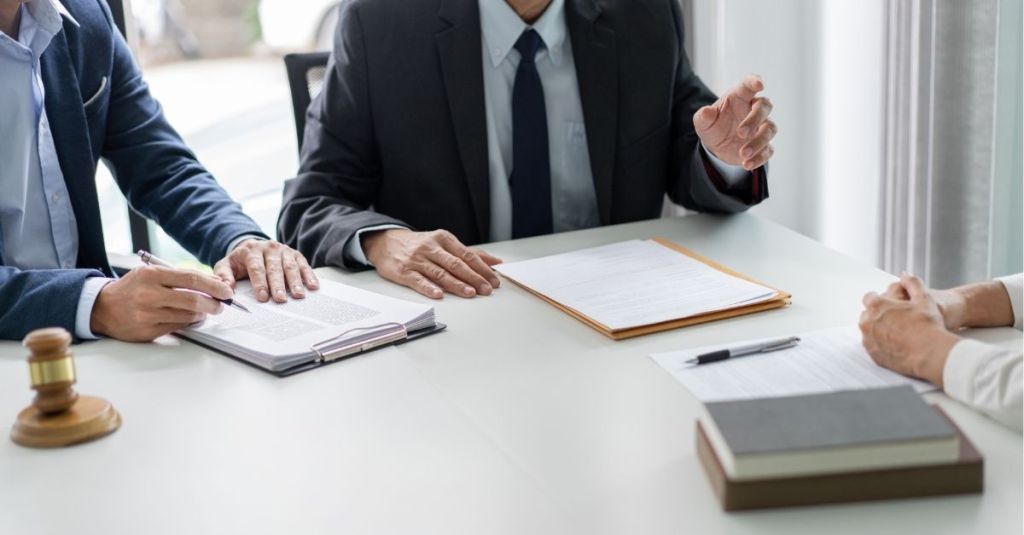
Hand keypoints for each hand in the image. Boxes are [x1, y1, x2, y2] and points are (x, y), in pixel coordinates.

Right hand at [90, 265, 230, 341]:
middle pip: (192, 300)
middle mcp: (149, 295)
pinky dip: (188, 322)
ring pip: (187, 316)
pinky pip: (177, 327)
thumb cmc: (131, 288)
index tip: (226, 290)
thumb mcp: (151, 273)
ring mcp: (147, 315)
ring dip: (202, 314)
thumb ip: (180, 277)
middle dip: (213, 303)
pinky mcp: (147, 332)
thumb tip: (213, 282)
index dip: (213, 285)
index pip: (191, 279)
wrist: (102, 308)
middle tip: (221, 304)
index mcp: (151, 275)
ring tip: (204, 310)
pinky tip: (189, 318)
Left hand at [214, 239, 318, 302]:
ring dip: (295, 281)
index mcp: (250, 250)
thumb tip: (225, 288)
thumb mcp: (226, 265)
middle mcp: (269, 247)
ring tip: (298, 295)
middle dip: (278, 284)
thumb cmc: (240, 262)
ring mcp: (284, 250)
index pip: (256, 268)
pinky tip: (313, 286)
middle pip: (274, 268)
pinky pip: (303, 264)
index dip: (260, 283)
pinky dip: (309, 275)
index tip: (263, 297)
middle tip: (281, 299)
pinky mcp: (295, 254)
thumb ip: (223, 275)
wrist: (253, 248)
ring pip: (290, 266)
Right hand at [363, 229, 501, 298]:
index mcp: (443, 239)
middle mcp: (431, 248)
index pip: (467, 255)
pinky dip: (428, 287)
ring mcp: (416, 260)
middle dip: (473, 277)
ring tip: (470, 293)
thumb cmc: (420, 245)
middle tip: (487, 289)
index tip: (494, 280)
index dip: (482, 268)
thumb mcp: (444, 243)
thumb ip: (470, 253)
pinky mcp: (403, 271)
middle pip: (456, 264)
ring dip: (456, 284)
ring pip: (440, 273)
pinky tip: (438, 294)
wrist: (385, 242)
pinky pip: (418, 280)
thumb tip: (496, 262)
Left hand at [693, 74, 776, 170]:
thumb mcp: (703, 122)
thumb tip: (706, 112)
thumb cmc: (713, 125)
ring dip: (758, 142)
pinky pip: (768, 150)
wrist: (717, 146)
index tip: (759, 84)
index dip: (755, 81)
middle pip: (764, 106)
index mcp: (740, 96)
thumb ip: (703, 116)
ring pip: (770, 129)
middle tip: (741, 133)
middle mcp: (754, 109)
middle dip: (755, 119)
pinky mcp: (764, 145)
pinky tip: (747, 164)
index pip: (749, 84)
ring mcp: (761, 127)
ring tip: (743, 154)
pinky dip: (759, 158)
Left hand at [859, 273, 959, 386]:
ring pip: (868, 331)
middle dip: (877, 314)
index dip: (880, 300)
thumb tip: (905, 274)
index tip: (889, 304)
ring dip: (877, 329)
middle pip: (867, 314)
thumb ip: (912, 283)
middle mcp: (867, 322)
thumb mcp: (924, 298)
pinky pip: (873, 346)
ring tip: (896, 331)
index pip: (869, 298)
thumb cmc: (928, 324)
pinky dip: (880, 344)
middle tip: (895, 318)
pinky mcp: (874, 355)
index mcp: (876, 306)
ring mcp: (869, 340)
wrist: (931, 353)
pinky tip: (895, 344)